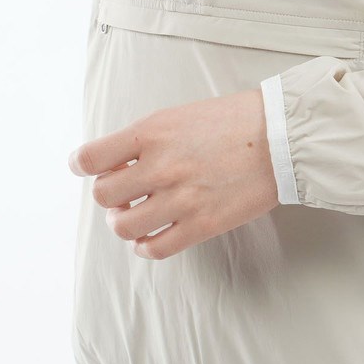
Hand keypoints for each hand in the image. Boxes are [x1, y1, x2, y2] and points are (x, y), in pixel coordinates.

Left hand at [67, 88, 279, 259]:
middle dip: (108, 195)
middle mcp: (160, 167)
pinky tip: (149, 236)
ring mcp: (180, 199)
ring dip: (122, 222)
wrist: (281, 137)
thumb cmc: (234, 120)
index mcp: (152, 133)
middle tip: (121, 191)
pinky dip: (144, 246)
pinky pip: (154, 248)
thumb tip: (116, 162)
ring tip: (133, 214)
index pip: (91, 157)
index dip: (82, 165)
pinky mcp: (201, 224)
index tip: (85, 168)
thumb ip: (146, 138)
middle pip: (103, 195)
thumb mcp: (180, 115)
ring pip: (123, 226)